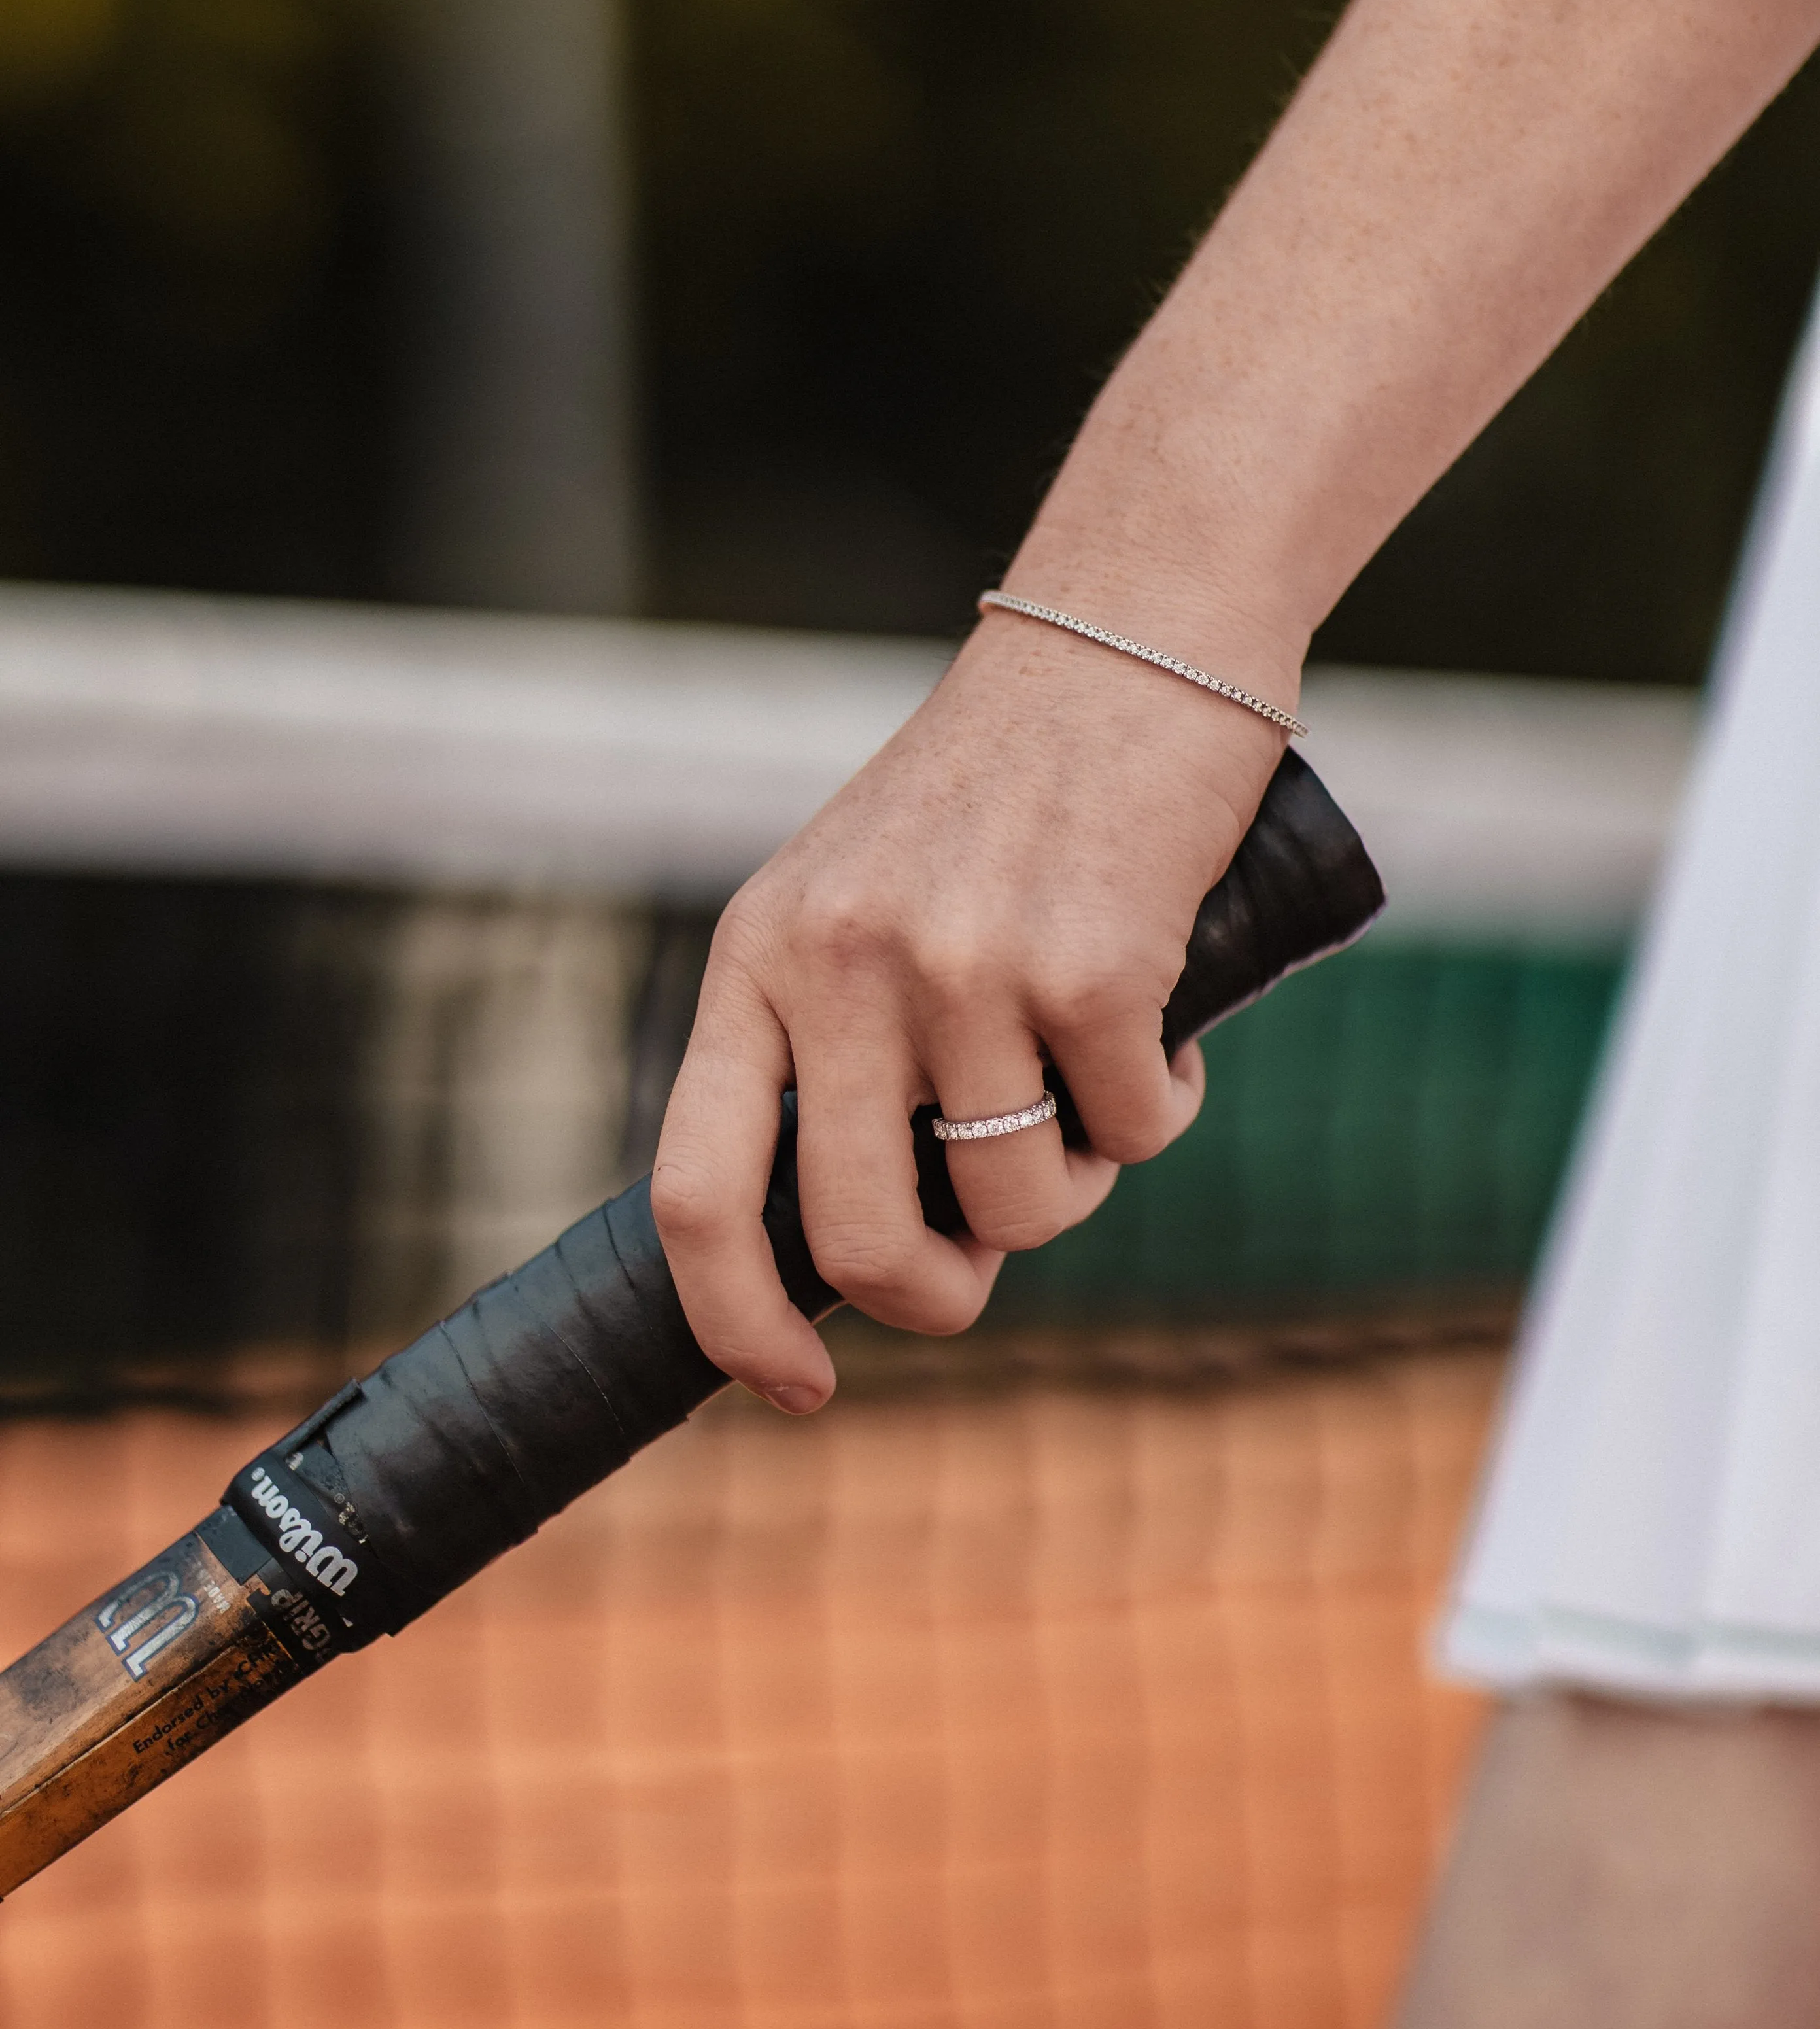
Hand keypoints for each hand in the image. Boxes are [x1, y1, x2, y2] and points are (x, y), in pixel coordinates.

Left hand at [650, 599, 1295, 1409]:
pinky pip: (1138, 1132)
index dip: (731, 1321)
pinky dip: (1163, 1104)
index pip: (695, 1190)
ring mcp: (965, 967)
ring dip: (1076, 1180)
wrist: (1124, 638)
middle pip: (863, 1240)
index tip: (797, 1389)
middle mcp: (842, 964)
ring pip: (1024, 1204)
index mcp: (758, 956)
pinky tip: (1160, 1019)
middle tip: (985, 1261)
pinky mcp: (1095, 965)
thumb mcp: (853, 900)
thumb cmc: (992, 795)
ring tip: (1090, 1078)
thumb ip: (832, 1047)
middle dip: (939, 1295)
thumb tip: (866, 1248)